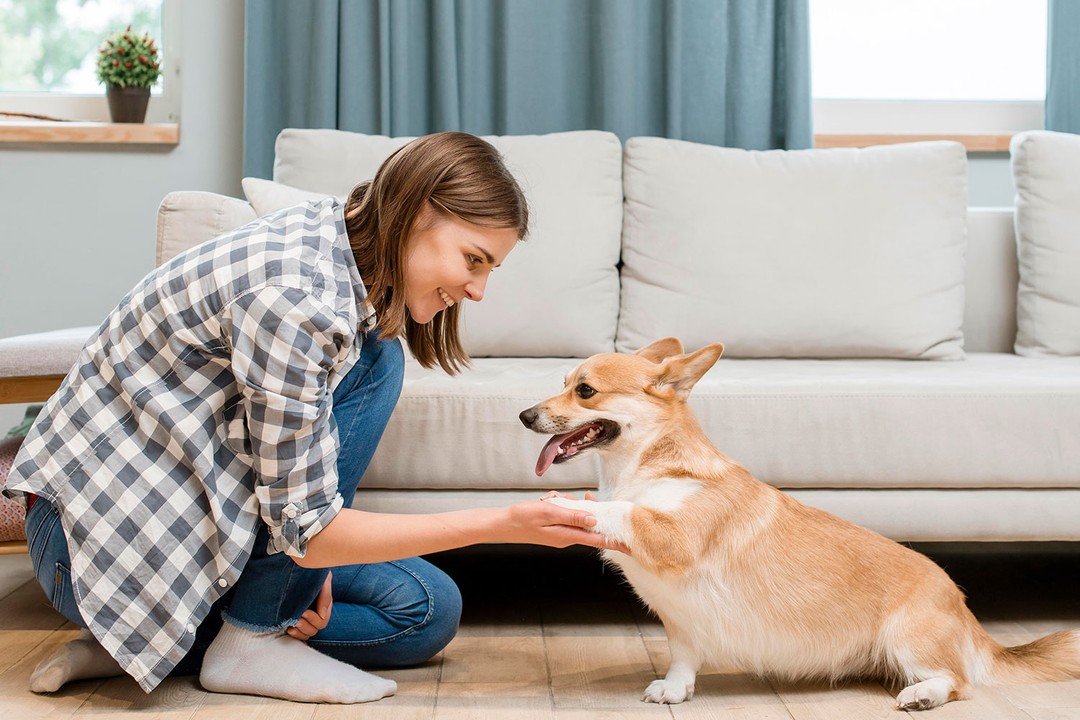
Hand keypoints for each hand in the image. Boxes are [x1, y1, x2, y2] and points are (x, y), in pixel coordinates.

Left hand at [287, 570, 332, 640]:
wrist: (299, 563)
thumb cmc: (312, 571)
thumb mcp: (323, 579)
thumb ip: (325, 594)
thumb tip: (322, 614)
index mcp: (324, 605)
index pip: (322, 620)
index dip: (313, 619)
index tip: (303, 611)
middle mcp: (316, 613)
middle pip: (315, 629)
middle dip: (306, 626)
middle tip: (296, 620)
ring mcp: (306, 618)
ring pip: (308, 634)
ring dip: (300, 632)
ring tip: (292, 626)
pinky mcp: (296, 619)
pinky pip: (299, 635)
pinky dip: (296, 635)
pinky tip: (289, 629)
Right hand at [499, 494, 629, 553]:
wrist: (502, 524)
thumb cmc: (522, 519)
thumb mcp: (548, 513)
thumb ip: (572, 516)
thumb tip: (594, 519)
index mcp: (568, 536)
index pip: (598, 540)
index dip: (616, 542)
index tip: (633, 546)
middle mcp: (567, 536)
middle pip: (589, 523)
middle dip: (588, 509)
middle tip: (587, 497)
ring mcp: (561, 531)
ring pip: (576, 515)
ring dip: (567, 504)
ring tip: (550, 500)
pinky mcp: (555, 526)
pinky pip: (565, 512)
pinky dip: (559, 504)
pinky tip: (547, 500)